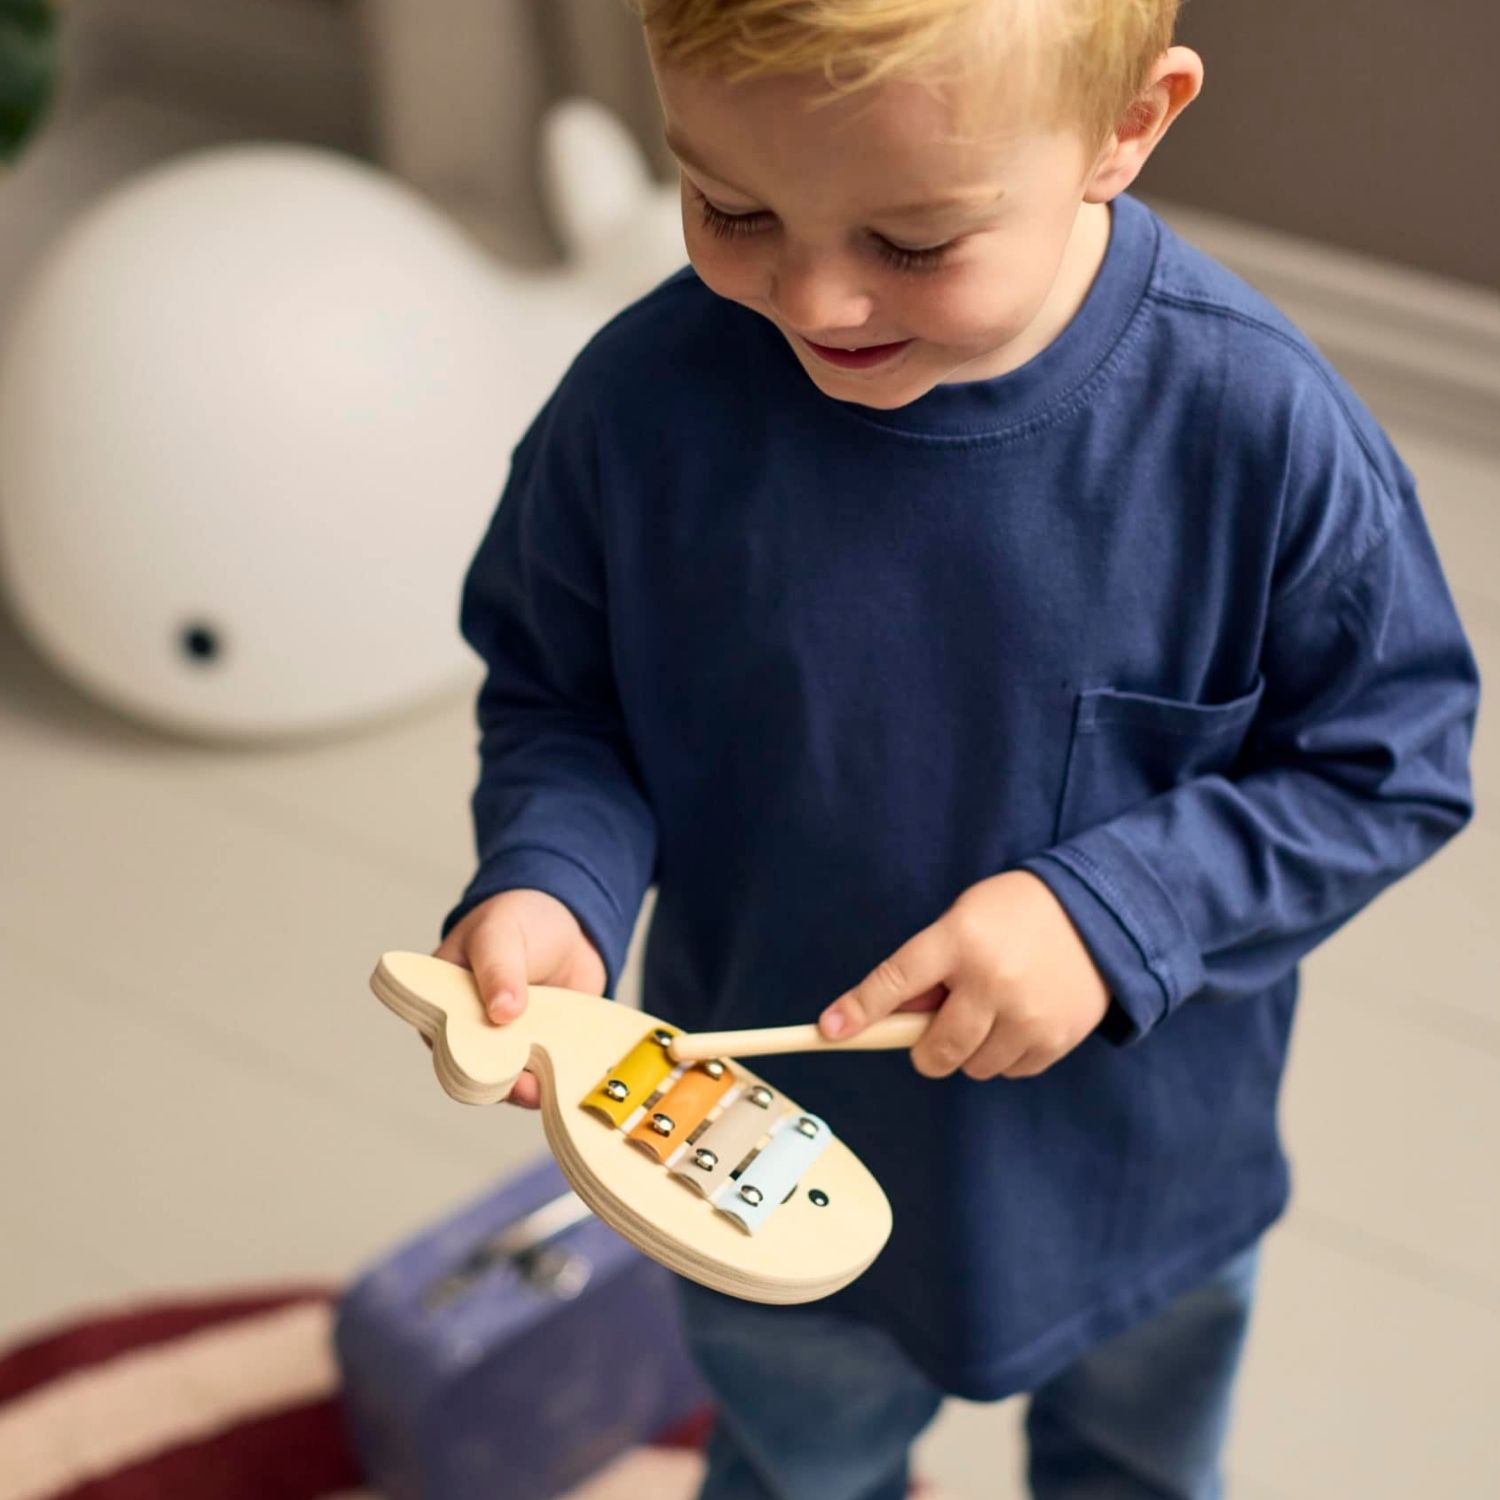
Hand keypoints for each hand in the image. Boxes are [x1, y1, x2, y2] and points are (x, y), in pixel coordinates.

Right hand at [431, 888, 605, 1107]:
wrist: (570, 923)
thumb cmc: (519, 919)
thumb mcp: (501, 934)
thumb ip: (498, 969)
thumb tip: (501, 1012)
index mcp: (443, 1000)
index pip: (442, 1040)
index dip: (460, 1058)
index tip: (484, 1065)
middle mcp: (472, 1030)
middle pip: (476, 1070)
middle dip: (499, 1081)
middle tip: (522, 1084)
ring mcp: (510, 1044)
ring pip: (512, 1081)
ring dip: (529, 1088)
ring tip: (545, 1087)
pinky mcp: (543, 1051)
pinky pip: (545, 1076)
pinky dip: (555, 1081)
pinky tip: (566, 1082)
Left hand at [819, 871, 1108, 1079]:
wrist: (1097, 913)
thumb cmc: (1014, 913)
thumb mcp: (962, 921)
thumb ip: (927, 968)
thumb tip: (889, 1016)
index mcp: (959, 940)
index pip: (895, 981)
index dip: (859, 1009)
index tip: (829, 1030)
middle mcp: (992, 981)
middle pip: (934, 1050)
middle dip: (925, 1048)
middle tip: (936, 1026)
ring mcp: (1027, 1015)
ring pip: (971, 1067)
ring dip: (969, 1050)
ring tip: (990, 1009)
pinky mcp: (1055, 1039)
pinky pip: (1008, 1071)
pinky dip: (1004, 1055)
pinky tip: (1018, 1018)